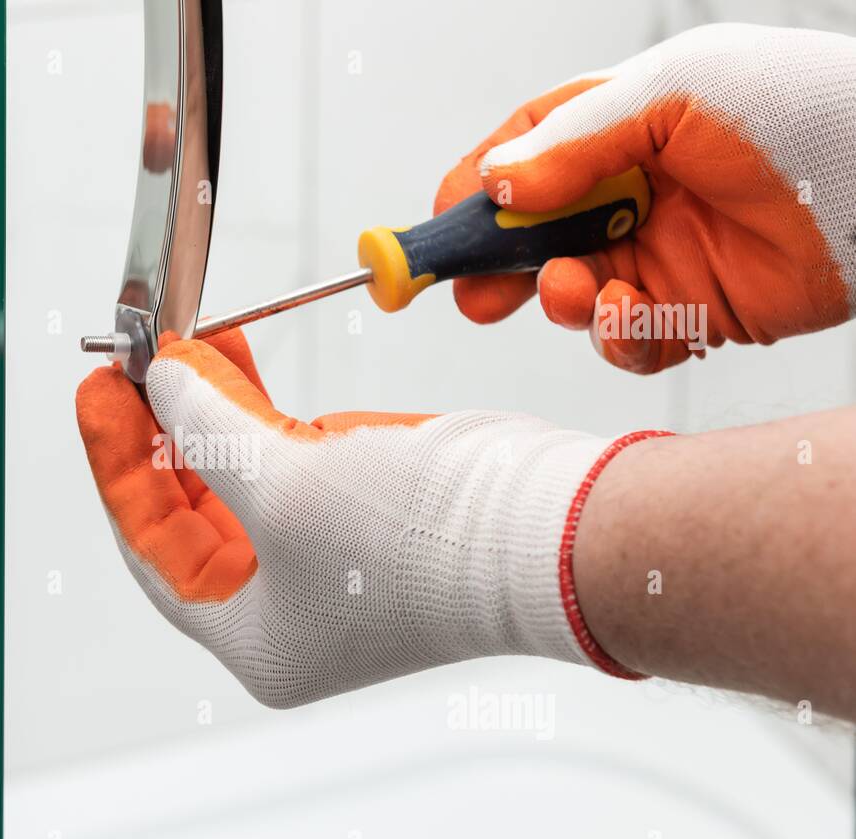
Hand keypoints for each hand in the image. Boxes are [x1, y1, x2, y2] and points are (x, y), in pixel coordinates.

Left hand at [76, 330, 657, 707]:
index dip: (119, 465)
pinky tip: (236, 362)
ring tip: (184, 348)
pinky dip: (259, 409)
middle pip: (190, 512)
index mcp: (256, 638)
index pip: (153, 548)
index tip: (101, 393)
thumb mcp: (284, 483)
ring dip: (210, 410)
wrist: (554, 527)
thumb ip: (204, 428)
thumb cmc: (428, 544)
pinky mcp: (363, 512)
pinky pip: (285, 457)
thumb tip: (161, 378)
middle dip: (161, 432)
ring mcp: (327, 561)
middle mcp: (287, 609)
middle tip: (133, 366)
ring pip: (237, 478)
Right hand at [435, 23, 855, 373]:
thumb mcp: (676, 93)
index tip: (442, 222)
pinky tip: (631, 314)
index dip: (477, 188)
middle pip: (533, 235)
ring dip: (556, 299)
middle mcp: (635, 193)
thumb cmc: (802, 113)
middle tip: (469, 291)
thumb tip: (495, 182)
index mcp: (624, 127)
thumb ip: (576, 142)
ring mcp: (661, 255)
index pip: (526, 156)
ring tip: (571, 289)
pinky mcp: (693, 315)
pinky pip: (627, 339)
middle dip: (494, 265)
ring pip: (570, 294)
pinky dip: (616, 335)